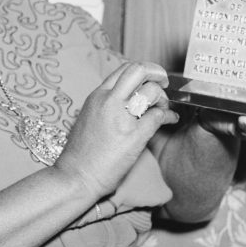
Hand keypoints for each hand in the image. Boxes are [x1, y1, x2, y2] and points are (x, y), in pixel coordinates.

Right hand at [55, 62, 179, 196]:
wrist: (75, 177)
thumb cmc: (80, 154)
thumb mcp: (87, 118)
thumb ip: (104, 105)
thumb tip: (124, 101)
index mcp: (97, 96)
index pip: (124, 69)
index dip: (143, 70)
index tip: (150, 78)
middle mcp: (109, 101)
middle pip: (139, 70)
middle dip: (156, 72)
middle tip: (163, 81)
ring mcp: (122, 118)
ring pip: (152, 91)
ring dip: (163, 98)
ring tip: (163, 108)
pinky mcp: (134, 136)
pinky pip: (159, 116)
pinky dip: (169, 116)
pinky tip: (170, 120)